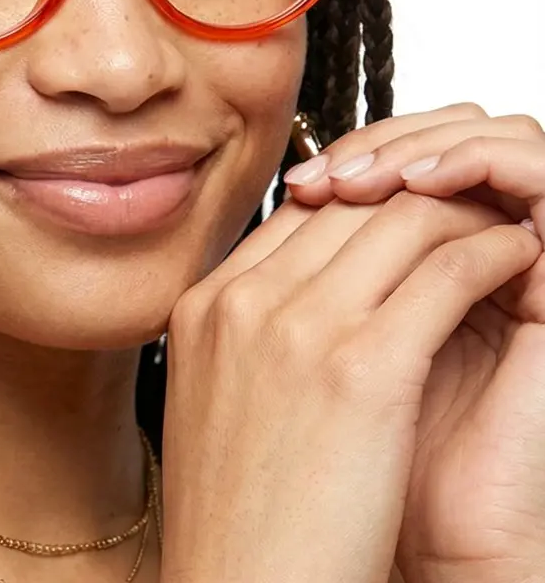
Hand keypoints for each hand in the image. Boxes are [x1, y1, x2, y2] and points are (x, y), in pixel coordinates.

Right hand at [160, 162, 540, 582]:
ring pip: (398, 222)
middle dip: (410, 196)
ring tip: (494, 224)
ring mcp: (294, 326)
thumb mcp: (217, 400)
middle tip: (459, 204)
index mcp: (202, 306)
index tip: (401, 217)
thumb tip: (304, 296)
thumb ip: (249, 335)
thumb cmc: (238, 518)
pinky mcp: (361, 368)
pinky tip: (511, 258)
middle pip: (343, 206)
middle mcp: (242, 302)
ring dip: (457, 215)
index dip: (359, 205)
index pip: (294, 215)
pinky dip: (487, 254)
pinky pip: (442, 273)